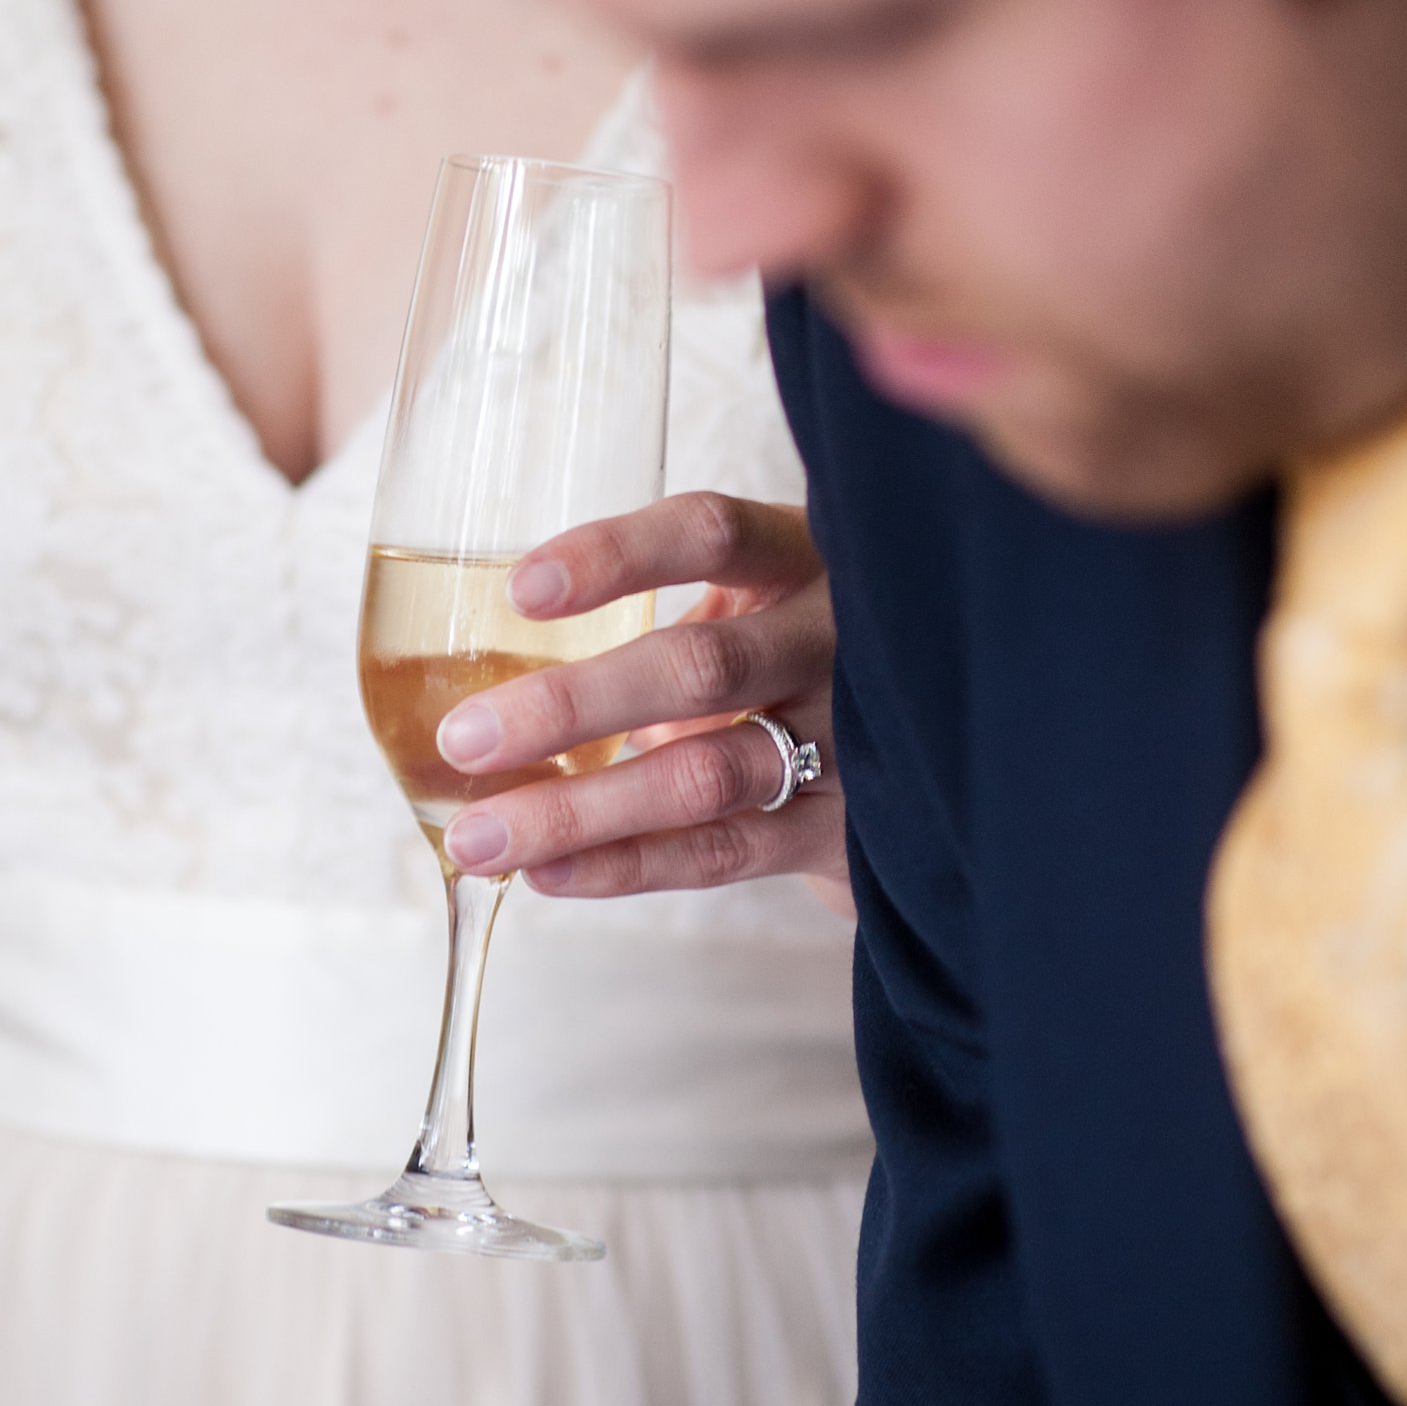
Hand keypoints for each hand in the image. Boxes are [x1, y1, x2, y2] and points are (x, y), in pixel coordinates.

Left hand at [435, 493, 847, 900]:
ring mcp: (855, 740)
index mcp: (801, 557)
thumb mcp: (759, 602)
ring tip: (479, 837)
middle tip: (464, 738)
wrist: (942, 757)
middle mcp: (836, 639)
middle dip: (571, 706)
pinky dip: (628, 865)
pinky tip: (547, 872)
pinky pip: (723, 853)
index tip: (519, 591)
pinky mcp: (850, 834)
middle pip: (700, 666)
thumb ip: (667, 613)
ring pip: (704, 775)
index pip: (710, 533)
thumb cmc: (796, 662)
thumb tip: (486, 667)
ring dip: (579, 810)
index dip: (615, 557)